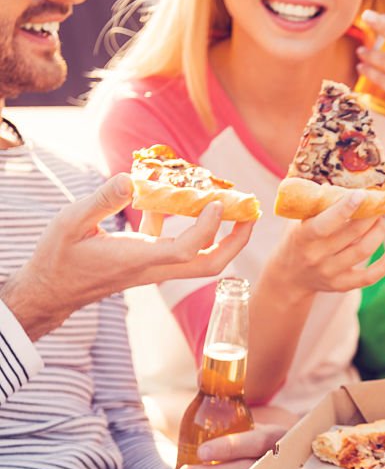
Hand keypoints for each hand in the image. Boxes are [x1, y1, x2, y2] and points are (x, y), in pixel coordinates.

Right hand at [0, 173, 252, 340]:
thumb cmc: (58, 258)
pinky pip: (179, 246)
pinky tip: (175, 197)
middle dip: (236, 240)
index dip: (208, 228)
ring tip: (230, 202)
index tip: (217, 202)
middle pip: (211, 263)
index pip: (186, 249)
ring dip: (222, 234)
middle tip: (250, 212)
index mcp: (139, 259)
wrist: (51, 290)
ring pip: (201, 257)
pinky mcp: (149, 262)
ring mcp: (155, 267)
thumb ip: (101, 200)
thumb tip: (132, 178)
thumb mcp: (70, 223)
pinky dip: (187, 225)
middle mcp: (155, 267)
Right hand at [268, 189, 384, 298]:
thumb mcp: (295, 219)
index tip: (363, 193)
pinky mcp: (342, 285)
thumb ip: (311, 198)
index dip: (346, 209)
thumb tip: (328, 165)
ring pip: (364, 251)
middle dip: (371, 215)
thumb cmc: (296, 237)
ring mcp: (330, 273)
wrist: (288, 276)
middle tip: (382, 200)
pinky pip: (370, 276)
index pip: (327, 223)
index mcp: (304, 236)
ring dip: (380, 231)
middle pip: (353, 234)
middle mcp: (317, 256)